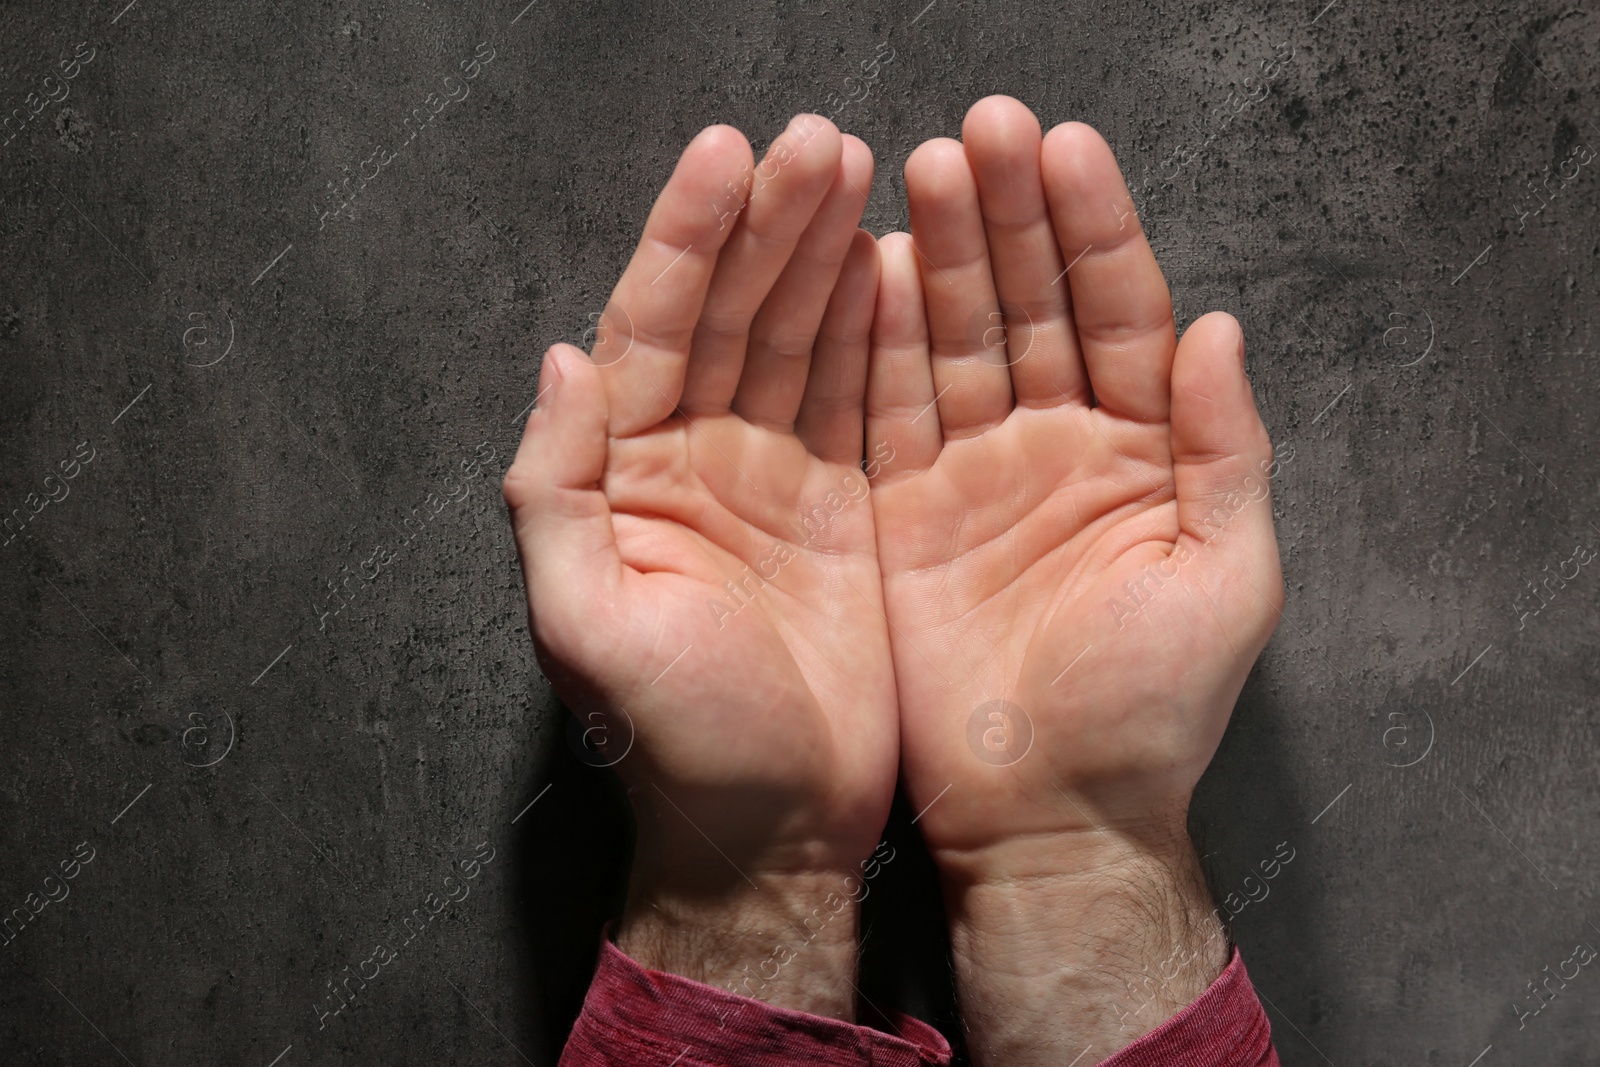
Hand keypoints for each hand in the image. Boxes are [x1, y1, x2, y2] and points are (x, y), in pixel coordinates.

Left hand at [503, 116, 894, 1018]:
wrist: (773, 832)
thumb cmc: (677, 744)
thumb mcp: (588, 629)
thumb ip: (556, 493)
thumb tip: (560, 359)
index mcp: (626, 475)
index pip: (650, 328)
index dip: (687, 237)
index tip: (731, 153)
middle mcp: (694, 459)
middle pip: (730, 313)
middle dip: (770, 224)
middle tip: (825, 141)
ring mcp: (772, 477)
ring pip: (795, 339)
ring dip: (822, 254)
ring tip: (861, 170)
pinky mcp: (840, 507)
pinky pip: (855, 397)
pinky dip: (874, 330)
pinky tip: (894, 264)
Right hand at [866, 96, 1283, 1059]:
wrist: (1044, 815)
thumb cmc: (1149, 713)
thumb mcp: (1224, 580)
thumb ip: (1228, 449)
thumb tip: (1219, 326)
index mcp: (1143, 451)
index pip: (1121, 312)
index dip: (1095, 229)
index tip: (1064, 147)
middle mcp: (1056, 443)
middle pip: (1030, 304)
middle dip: (1007, 217)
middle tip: (979, 132)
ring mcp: (973, 472)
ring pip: (953, 340)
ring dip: (937, 256)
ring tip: (920, 170)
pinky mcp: (902, 511)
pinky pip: (886, 409)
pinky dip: (875, 341)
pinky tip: (865, 269)